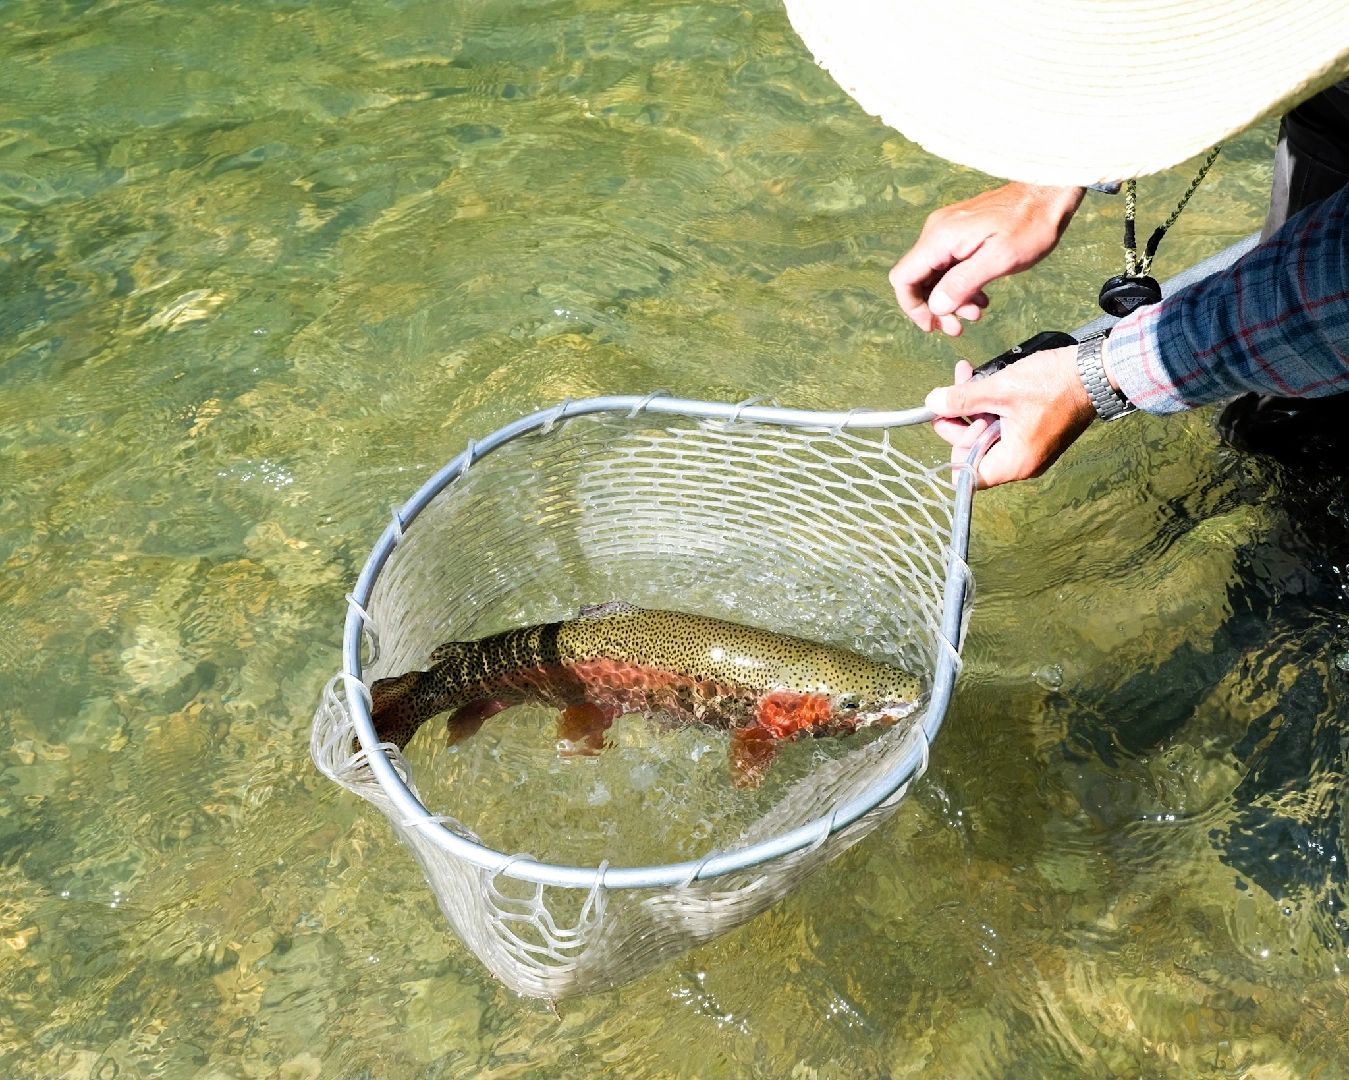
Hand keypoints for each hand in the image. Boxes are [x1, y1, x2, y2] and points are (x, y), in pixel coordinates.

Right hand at [890, 183, 1084, 335]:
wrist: (1047, 195)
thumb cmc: (1030, 224)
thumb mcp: (999, 259)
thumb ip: (963, 283)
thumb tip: (937, 306)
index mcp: (941, 238)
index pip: (904, 278)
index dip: (912, 307)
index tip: (932, 324)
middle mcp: (937, 232)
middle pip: (917, 280)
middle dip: (935, 308)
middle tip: (958, 327)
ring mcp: (948, 232)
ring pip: (933, 276)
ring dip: (950, 300)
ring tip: (975, 312)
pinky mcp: (960, 234)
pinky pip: (948, 267)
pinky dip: (959, 287)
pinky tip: (979, 297)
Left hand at [924, 345, 1095, 486]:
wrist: (1095, 371)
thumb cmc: (1053, 384)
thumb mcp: (999, 389)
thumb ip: (961, 400)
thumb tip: (932, 403)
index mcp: (1014, 463)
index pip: (968, 475)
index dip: (952, 446)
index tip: (945, 417)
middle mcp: (1022, 463)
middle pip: (974, 451)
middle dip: (960, 418)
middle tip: (953, 388)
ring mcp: (1029, 449)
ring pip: (987, 434)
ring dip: (974, 406)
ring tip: (968, 375)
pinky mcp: (1034, 434)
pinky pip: (1003, 426)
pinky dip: (991, 406)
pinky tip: (985, 382)